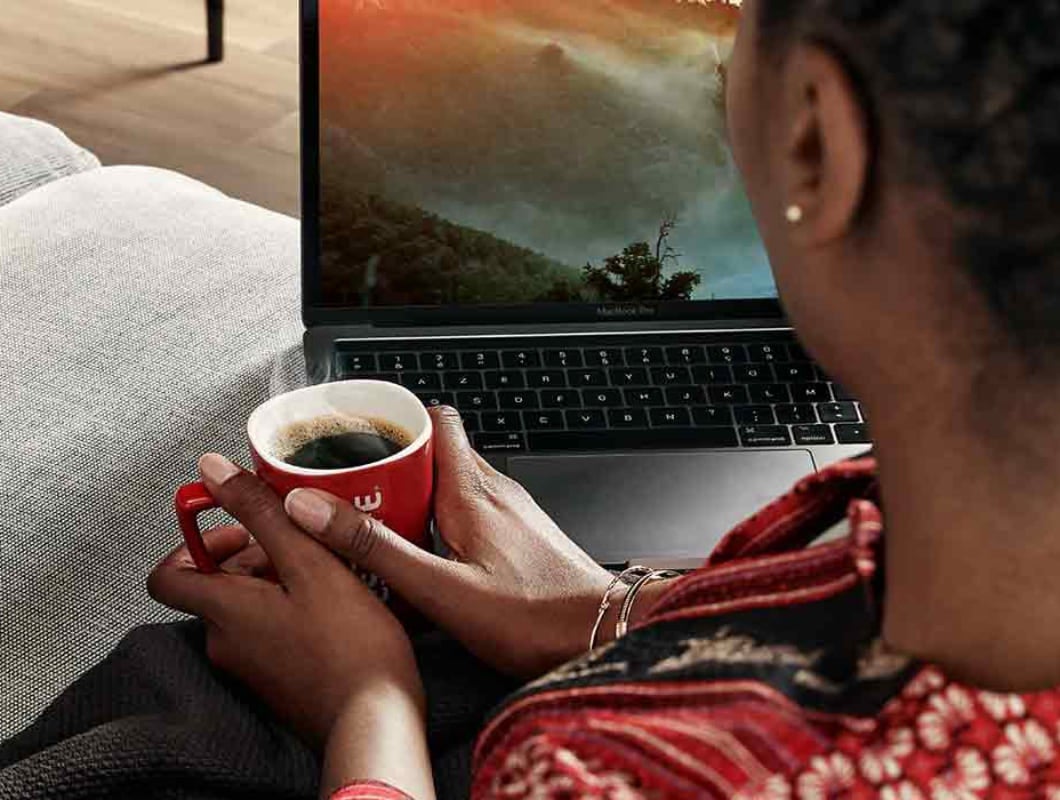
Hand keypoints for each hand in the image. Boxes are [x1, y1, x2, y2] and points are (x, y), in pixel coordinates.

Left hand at [147, 454, 423, 746]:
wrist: (377, 721)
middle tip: (299, 542)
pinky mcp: (277, 680)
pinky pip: (269, 632)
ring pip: (246, 607)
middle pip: (215, 585)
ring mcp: (250, 666)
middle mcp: (225, 642)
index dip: (193, 542)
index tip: (236, 527)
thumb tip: (213, 471)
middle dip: (252, 555)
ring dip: (278, 580)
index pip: (166, 574)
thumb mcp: (310, 563)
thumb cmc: (351, 649)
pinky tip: (334, 603)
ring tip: (327, 569)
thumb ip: (260, 513)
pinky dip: (292, 609)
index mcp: (223, 611)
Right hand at [283, 407, 616, 678]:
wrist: (603, 635)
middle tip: (355, 491)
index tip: (354, 435)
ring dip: (417, 495)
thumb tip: (315, 509)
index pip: (435, 420)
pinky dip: (442, 521)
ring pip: (454, 483)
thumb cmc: (534, 617)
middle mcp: (495, 491)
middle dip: (393, 464)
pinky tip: (430, 556)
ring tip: (382, 526)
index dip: (394, 420)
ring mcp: (512, 513)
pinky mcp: (521, 537)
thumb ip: (378, 549)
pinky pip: (472, 511)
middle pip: (437, 452)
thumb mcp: (441, 588)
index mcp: (472, 491)